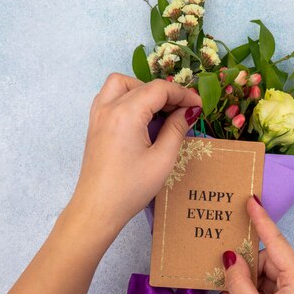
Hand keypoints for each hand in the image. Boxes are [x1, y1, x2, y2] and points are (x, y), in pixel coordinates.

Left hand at [65, 73, 201, 243]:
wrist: (97, 208)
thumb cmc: (130, 188)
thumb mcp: (162, 159)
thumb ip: (176, 129)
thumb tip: (189, 111)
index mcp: (126, 113)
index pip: (159, 89)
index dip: (183, 94)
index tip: (198, 105)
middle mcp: (108, 107)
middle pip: (142, 85)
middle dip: (166, 93)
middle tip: (183, 112)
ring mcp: (98, 115)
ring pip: (121, 85)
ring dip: (143, 91)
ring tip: (160, 112)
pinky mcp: (94, 125)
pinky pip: (110, 97)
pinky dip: (128, 98)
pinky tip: (141, 119)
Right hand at [213, 196, 293, 293]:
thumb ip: (239, 281)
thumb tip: (229, 258)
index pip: (277, 242)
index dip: (261, 221)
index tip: (251, 200)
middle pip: (266, 262)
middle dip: (241, 272)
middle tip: (218, 280)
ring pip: (264, 278)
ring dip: (242, 288)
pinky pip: (268, 291)